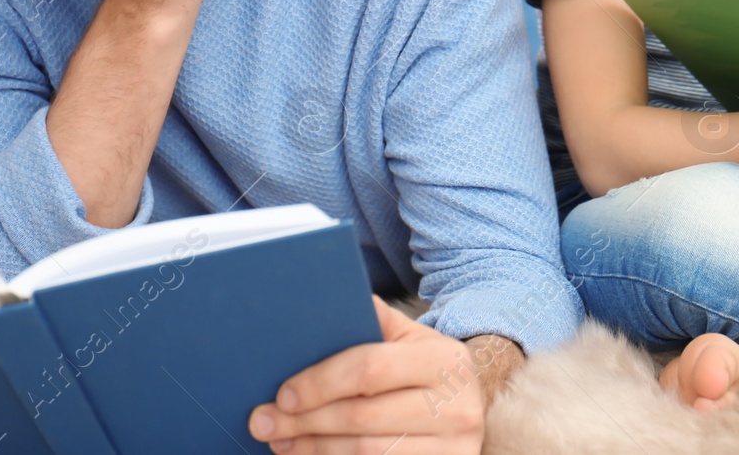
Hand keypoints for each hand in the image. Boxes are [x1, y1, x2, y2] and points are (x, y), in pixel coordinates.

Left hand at [248, 296, 484, 453]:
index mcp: (444, 360)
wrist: (472, 408)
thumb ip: (375, 320)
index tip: (283, 393)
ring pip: (366, 453)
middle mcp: (456, 405)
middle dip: (306, 421)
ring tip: (283, 443)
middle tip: (266, 423)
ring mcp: (454, 446)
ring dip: (315, 449)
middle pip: (362, 417)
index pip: (369, 369)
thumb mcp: (413, 339)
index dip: (321, 382)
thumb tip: (323, 299)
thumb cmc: (428, 371)